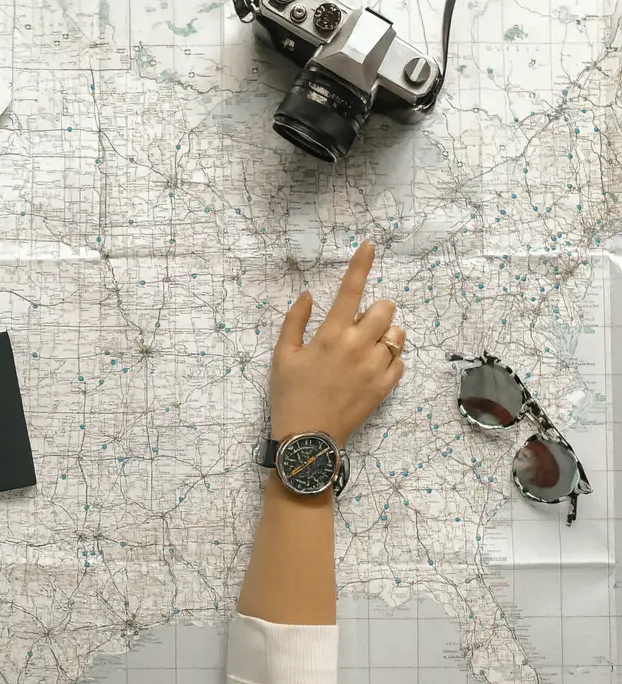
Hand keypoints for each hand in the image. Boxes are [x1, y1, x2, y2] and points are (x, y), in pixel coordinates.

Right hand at [270, 241, 404, 447]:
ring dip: (385, 334)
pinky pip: (400, 362)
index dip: (361, 264)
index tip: (370, 245)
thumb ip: (295, 321)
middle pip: (385, 309)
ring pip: (397, 335)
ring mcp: (374, 368)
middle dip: (375, 309)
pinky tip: (371, 367)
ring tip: (367, 346)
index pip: (350, 290)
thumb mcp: (282, 356)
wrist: (308, 438)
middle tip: (358, 324)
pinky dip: (389, 359)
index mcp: (330, 335)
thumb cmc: (290, 396)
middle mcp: (357, 347)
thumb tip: (309, 295)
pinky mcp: (384, 387)